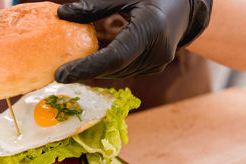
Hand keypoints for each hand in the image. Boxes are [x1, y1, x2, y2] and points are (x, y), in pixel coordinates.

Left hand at [55, 0, 211, 82]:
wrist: (185, 6)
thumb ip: (95, 6)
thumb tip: (62, 14)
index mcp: (151, 28)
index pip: (113, 57)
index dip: (85, 68)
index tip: (61, 75)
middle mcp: (157, 51)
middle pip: (114, 69)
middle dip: (86, 71)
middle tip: (60, 72)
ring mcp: (158, 62)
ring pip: (119, 73)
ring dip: (96, 71)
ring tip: (72, 68)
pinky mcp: (155, 67)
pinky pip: (126, 71)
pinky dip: (108, 67)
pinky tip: (92, 63)